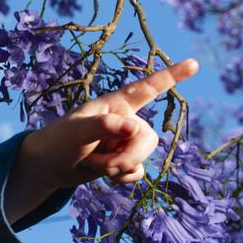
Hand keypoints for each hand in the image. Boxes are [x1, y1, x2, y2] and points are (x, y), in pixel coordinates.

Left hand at [4, 59, 199, 222]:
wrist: (47, 167)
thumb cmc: (58, 141)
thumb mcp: (76, 131)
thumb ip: (103, 126)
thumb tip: (133, 129)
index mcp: (115, 104)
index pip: (148, 88)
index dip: (172, 76)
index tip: (194, 64)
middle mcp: (124, 120)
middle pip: (149, 137)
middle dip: (130, 155)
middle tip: (106, 165)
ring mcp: (125, 141)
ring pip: (144, 156)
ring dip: (121, 167)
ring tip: (96, 165)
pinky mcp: (123, 160)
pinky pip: (137, 172)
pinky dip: (123, 178)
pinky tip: (106, 177)